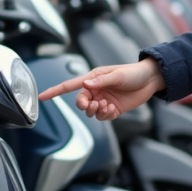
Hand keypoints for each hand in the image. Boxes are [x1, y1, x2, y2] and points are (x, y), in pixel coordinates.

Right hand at [38, 57, 165, 120]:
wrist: (149, 80)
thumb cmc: (133, 73)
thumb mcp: (117, 75)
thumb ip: (101, 81)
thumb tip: (86, 85)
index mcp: (93, 78)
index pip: (69, 85)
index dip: (55, 91)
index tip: (42, 96)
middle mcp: (96, 90)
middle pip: (80, 101)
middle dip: (83, 105)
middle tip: (93, 104)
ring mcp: (103, 100)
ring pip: (90, 112)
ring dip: (96, 111)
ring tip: (107, 106)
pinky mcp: (112, 109)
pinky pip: (102, 117)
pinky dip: (105, 115)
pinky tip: (112, 109)